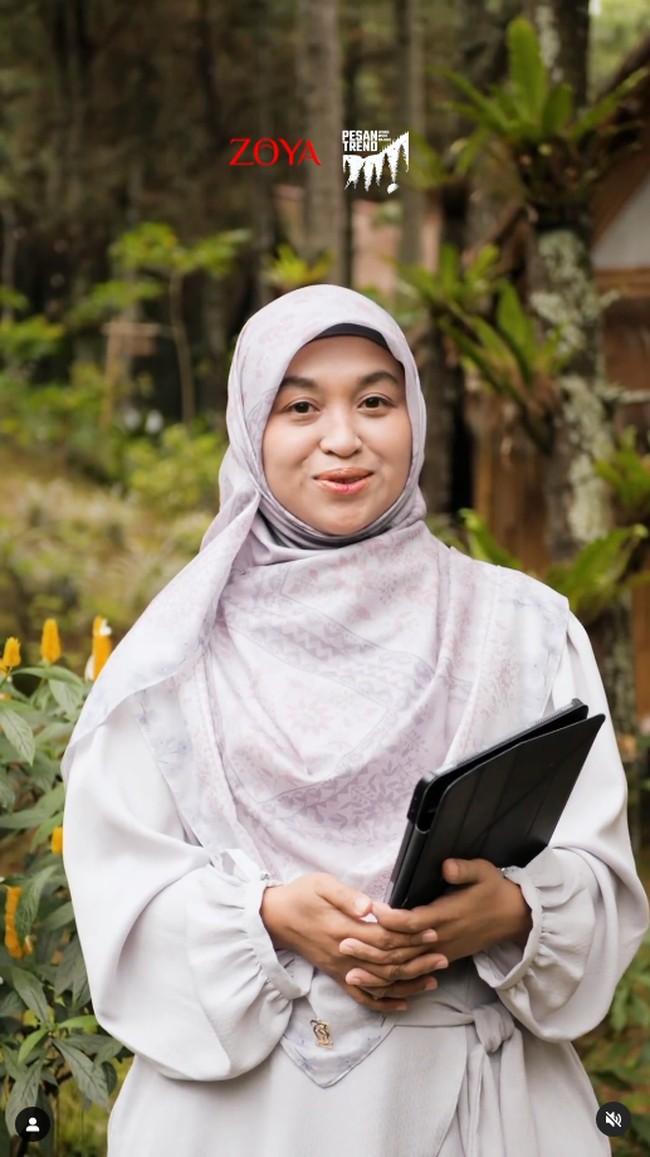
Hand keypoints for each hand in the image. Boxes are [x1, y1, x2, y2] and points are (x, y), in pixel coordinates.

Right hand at [260, 872, 447, 1012]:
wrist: (276, 918)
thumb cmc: (301, 896)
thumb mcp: (321, 885)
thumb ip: (346, 896)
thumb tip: (368, 906)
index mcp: (344, 930)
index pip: (384, 938)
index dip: (409, 937)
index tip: (432, 932)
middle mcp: (345, 955)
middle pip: (387, 964)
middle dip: (417, 961)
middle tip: (443, 957)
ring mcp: (342, 969)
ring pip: (380, 983)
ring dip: (408, 983)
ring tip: (433, 980)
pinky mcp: (338, 975)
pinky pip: (362, 996)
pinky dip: (383, 1002)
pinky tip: (403, 1004)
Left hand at [345, 859, 531, 992]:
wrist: (513, 918)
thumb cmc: (494, 890)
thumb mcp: (483, 872)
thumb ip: (463, 869)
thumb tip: (446, 866)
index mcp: (446, 916)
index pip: (413, 922)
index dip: (390, 918)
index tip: (370, 910)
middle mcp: (440, 939)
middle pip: (401, 949)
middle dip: (371, 947)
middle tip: (343, 941)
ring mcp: (440, 952)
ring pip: (404, 967)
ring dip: (376, 969)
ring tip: (349, 969)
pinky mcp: (440, 959)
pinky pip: (412, 973)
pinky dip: (392, 979)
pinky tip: (374, 982)